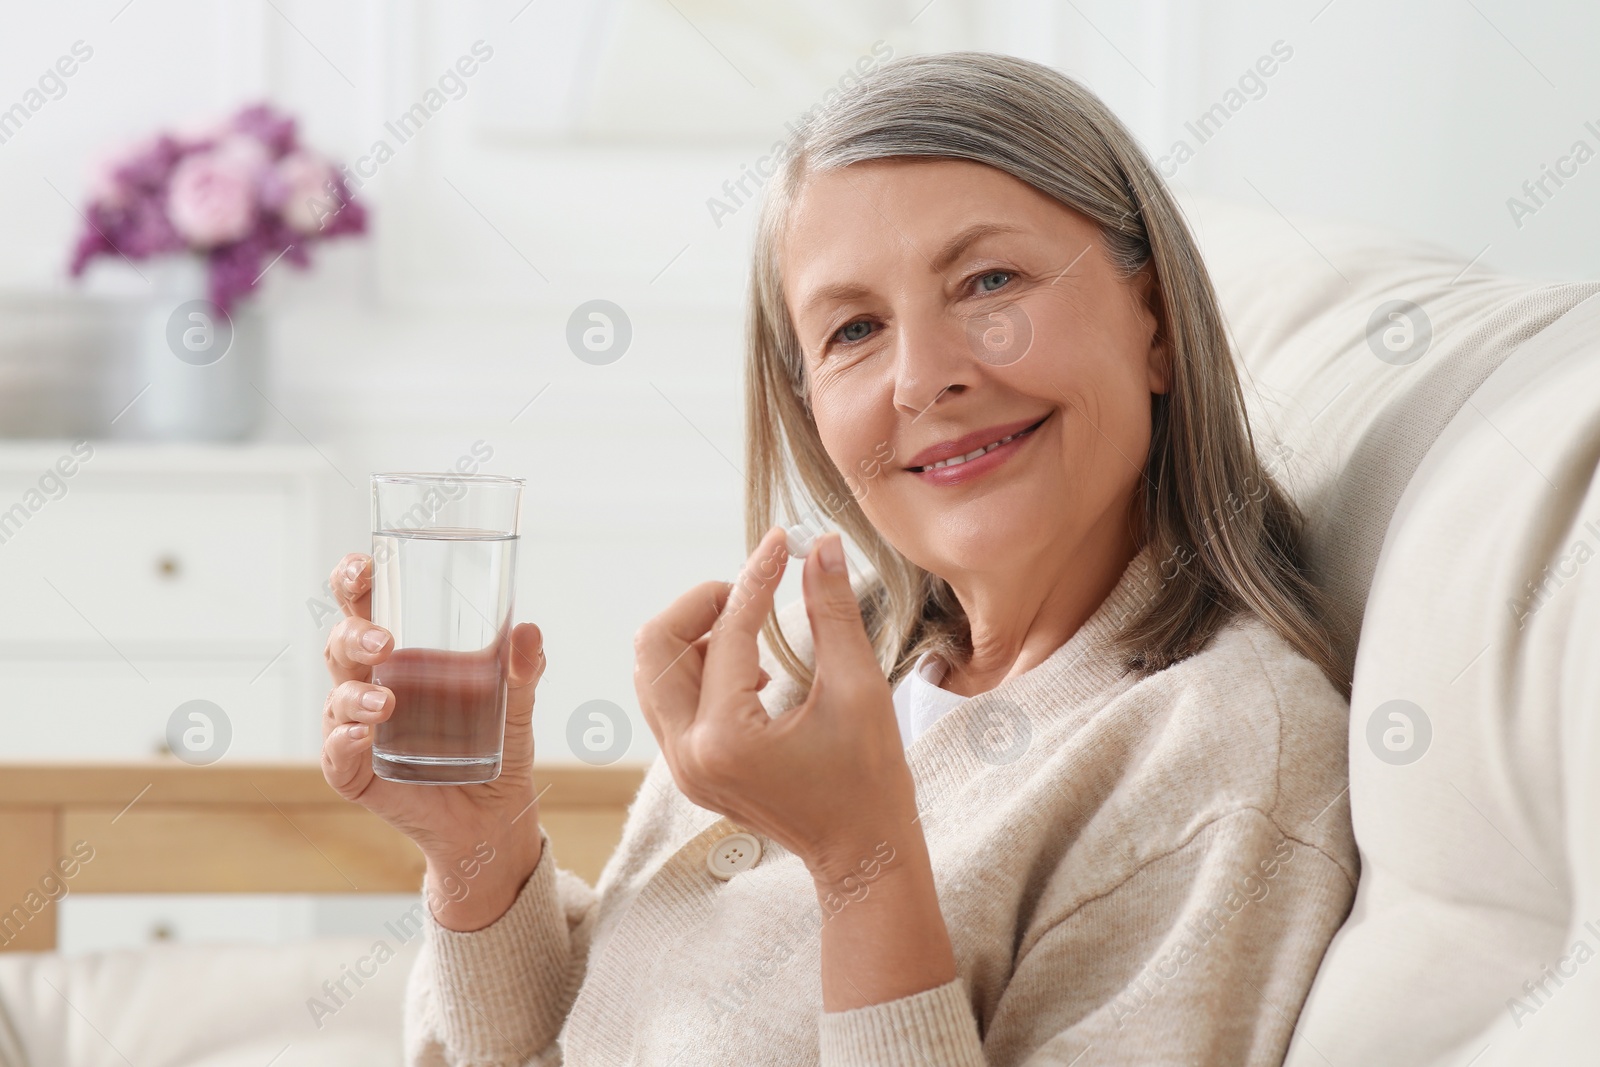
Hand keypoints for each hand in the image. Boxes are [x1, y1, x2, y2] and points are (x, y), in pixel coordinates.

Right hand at [320, 552, 545, 929]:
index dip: (354, 581)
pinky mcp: (359, 775)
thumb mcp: (516, 706)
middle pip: (341, 645)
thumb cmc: (497, 749)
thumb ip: (523, 670)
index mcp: (402, 658)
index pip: (366, 608)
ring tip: (386, 705)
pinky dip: (343, 742)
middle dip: (354, 635)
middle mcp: (372, 686)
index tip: (363, 564)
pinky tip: (360, 736)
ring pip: (338, 699)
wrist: (496, 820)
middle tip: (384, 641)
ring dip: (355, 696)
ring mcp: (359, 730)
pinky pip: (337, 755)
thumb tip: (528, 631)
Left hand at [632, 527, 919, 884]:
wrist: (861, 852)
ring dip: (696, 635)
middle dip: (702, 603)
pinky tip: (752, 670)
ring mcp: (682, 767)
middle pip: (655, 646)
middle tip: (752, 589)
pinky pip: (669, 699)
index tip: (782, 543)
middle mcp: (688, 755)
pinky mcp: (688, 770)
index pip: (729, 633)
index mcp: (726, 739)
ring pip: (654, 672)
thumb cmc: (869, 780)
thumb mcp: (857, 689)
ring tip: (754, 631)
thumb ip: (833, 612)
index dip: (758, 578)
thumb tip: (820, 546)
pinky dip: (698, 668)